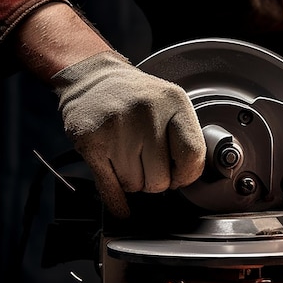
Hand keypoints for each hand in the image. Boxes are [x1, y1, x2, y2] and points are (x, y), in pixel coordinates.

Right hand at [52, 51, 205, 216]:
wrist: (91, 77)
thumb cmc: (136, 97)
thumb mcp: (170, 103)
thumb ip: (185, 137)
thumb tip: (190, 178)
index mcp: (174, 102)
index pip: (192, 156)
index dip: (186, 174)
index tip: (178, 174)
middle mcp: (146, 113)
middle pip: (160, 179)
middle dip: (156, 180)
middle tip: (148, 165)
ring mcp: (116, 127)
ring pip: (134, 185)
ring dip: (133, 180)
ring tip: (128, 158)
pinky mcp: (91, 141)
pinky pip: (109, 188)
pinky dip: (117, 202)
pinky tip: (122, 206)